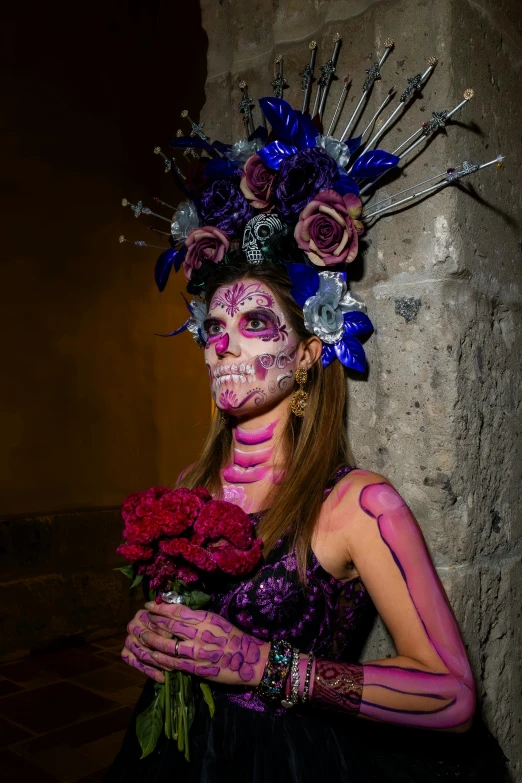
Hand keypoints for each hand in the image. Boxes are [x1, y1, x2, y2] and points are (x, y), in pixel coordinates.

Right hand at [120, 607, 173, 682]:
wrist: (155, 629)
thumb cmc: (166, 623)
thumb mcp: (170, 619)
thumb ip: (170, 621)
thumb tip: (171, 634)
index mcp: (142, 614)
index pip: (152, 625)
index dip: (163, 632)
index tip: (174, 639)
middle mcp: (132, 626)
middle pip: (145, 640)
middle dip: (161, 650)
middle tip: (175, 657)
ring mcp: (128, 640)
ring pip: (141, 654)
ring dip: (157, 662)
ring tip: (171, 668)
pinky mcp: (125, 652)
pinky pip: (135, 663)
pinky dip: (149, 671)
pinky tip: (161, 678)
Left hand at [140, 601, 268, 686]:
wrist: (250, 660)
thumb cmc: (233, 637)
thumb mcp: (216, 620)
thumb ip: (197, 617)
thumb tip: (177, 612)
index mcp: (205, 618)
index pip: (178, 610)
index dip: (161, 607)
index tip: (149, 605)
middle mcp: (200, 633)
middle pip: (170, 625)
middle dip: (153, 621)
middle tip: (141, 619)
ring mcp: (198, 651)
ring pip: (169, 644)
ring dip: (153, 639)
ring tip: (142, 636)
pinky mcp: (197, 668)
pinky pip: (175, 662)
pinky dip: (162, 658)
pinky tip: (153, 654)